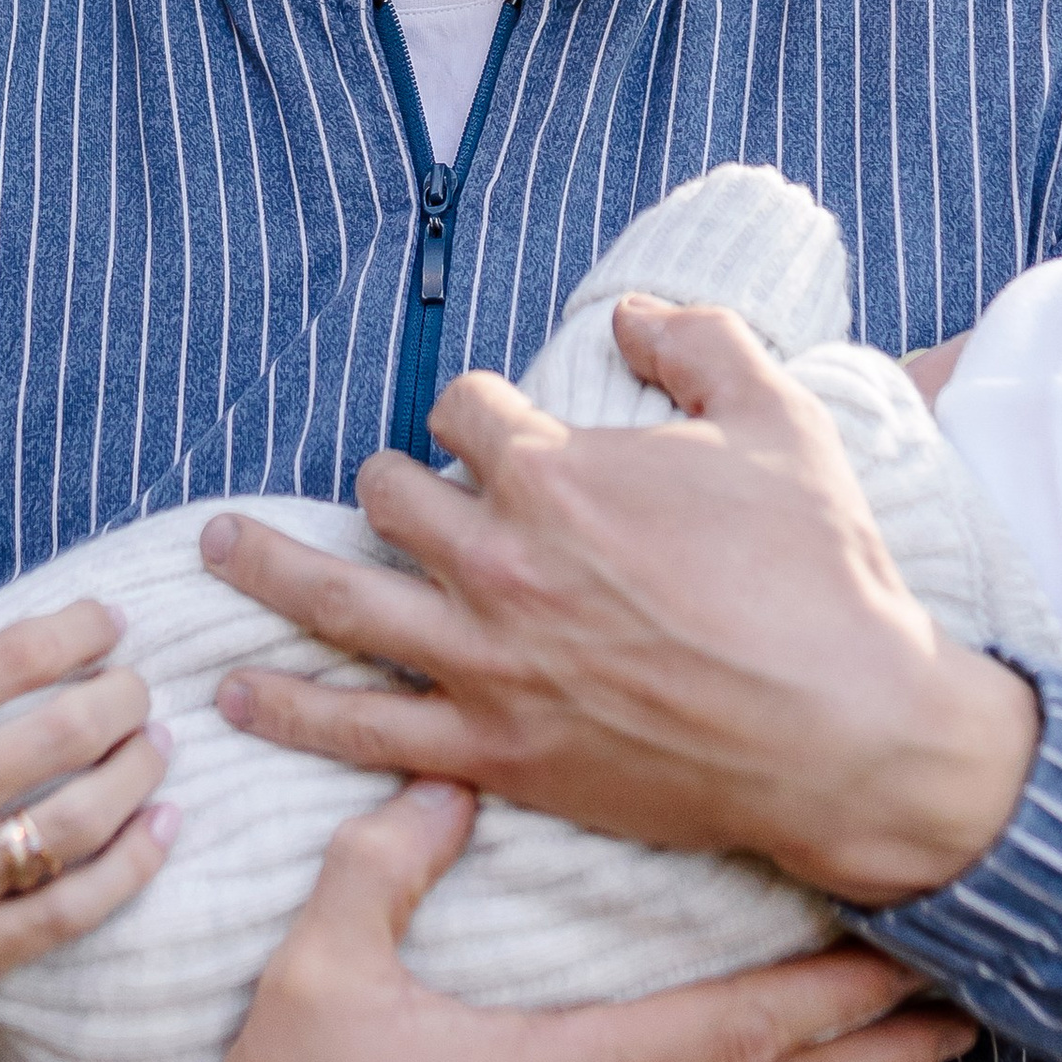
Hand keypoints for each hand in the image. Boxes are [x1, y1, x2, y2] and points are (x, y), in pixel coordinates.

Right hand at [0, 595, 172, 1061]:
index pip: (3, 661)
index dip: (76, 632)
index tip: (108, 623)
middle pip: (60, 730)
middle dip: (121, 695)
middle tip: (137, 686)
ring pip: (80, 817)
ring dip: (139, 770)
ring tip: (155, 745)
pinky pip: (70, 912)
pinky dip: (133, 866)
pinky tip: (164, 828)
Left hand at [200, 297, 1038, 908]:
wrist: (847, 732)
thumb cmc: (822, 577)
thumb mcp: (780, 422)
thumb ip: (702, 341)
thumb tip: (634, 310)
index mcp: (557, 473)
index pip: (463, 411)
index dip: (476, 414)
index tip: (491, 432)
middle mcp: (500, 561)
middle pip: (390, 494)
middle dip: (393, 482)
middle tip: (398, 494)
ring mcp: (485, 662)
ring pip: (336, 600)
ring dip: (265, 565)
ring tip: (214, 548)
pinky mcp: (491, 750)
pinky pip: (359, 728)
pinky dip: (289, 708)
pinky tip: (236, 690)